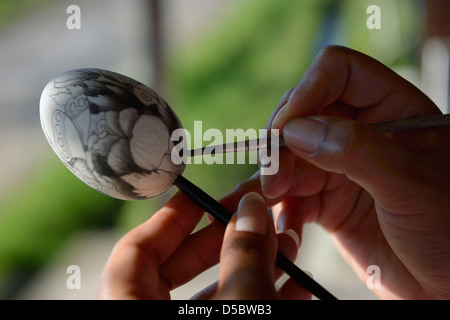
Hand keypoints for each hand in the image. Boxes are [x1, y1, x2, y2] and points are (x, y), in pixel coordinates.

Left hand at [98, 191, 309, 299]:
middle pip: (176, 270)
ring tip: (288, 245)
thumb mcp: (240, 305)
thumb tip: (252, 209)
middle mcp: (148, 319)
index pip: (134, 253)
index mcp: (131, 309)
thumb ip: (244, 256)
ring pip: (213, 295)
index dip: (169, 218)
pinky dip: (262, 299)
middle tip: (256, 216)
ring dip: (253, 268)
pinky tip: (296, 284)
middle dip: (224, 239)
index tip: (201, 197)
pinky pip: (232, 315)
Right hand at [250, 45, 449, 298]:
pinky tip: (287, 223)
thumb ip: (355, 151)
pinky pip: (292, 194)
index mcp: (394, 109)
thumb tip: (296, 129)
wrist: (448, 284)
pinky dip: (282, 206)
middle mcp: (363, 132)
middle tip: (273, 173)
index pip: (340, 72)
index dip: (307, 91)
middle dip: (282, 141)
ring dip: (275, 175)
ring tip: (272, 198)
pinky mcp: (328, 201)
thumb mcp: (411, 185)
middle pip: (304, 113)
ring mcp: (342, 166)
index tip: (285, 128)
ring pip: (291, 154)